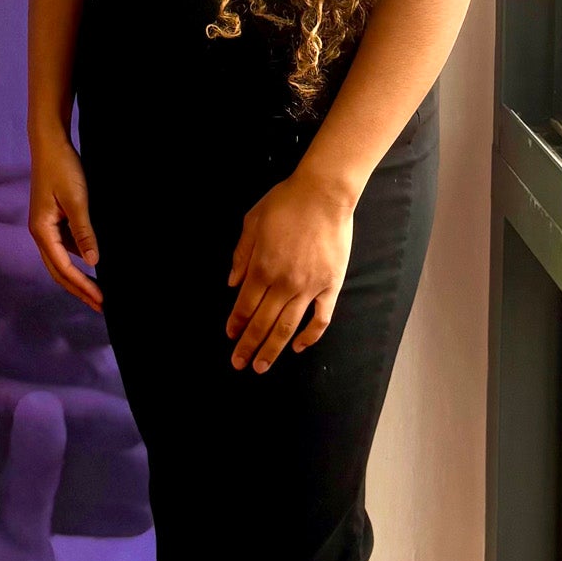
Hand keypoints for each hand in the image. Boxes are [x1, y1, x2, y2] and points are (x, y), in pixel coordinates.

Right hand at [28, 132, 102, 313]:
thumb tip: (93, 261)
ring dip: (79, 277)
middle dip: (79, 290)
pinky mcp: (54, 219)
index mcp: (42, 231)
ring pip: (62, 260)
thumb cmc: (62, 168)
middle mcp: (41, 233)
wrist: (50, 142)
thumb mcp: (77, 200)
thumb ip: (84, 231)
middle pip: (59, 271)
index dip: (83, 286)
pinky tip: (94, 263)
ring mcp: (46, 227)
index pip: (63, 268)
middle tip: (101, 305)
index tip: (101, 300)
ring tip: (100, 290)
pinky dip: (79, 259)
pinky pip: (66, 246)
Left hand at [225, 172, 354, 372]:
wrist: (324, 194)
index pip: (244, 305)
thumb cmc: (285, 203)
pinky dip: (310, 336)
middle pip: (263, 322)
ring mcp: (309, 287)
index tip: (230, 337)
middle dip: (249, 345)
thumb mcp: (251, 222)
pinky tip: (300, 347)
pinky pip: (320, 318)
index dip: (236, 324)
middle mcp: (283, 283)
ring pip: (288, 327)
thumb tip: (232, 283)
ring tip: (262, 366)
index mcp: (261, 267)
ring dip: (273, 348)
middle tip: (239, 364)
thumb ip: (241, 254)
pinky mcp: (331, 286)